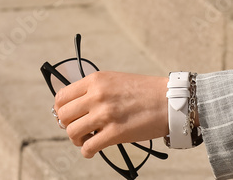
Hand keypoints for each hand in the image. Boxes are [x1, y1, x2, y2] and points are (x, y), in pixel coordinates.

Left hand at [54, 72, 168, 158]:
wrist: (171, 100)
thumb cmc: (145, 91)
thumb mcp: (115, 81)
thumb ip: (94, 91)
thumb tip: (72, 109)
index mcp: (96, 80)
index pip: (61, 96)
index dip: (61, 110)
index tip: (68, 116)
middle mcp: (97, 95)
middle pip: (63, 116)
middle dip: (68, 126)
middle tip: (79, 129)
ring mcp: (106, 114)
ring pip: (72, 133)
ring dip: (77, 140)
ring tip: (88, 139)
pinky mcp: (115, 133)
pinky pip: (87, 148)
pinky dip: (87, 151)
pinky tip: (94, 149)